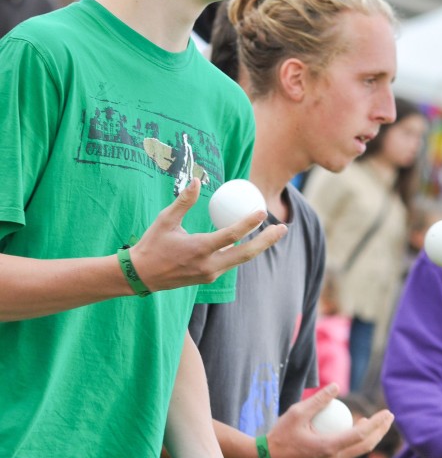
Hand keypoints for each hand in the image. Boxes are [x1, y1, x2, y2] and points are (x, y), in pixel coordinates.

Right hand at [129, 178, 286, 291]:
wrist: (142, 276)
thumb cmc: (152, 245)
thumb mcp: (165, 220)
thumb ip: (184, 201)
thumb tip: (196, 180)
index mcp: (198, 249)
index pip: (230, 236)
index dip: (248, 223)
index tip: (262, 211)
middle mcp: (208, 265)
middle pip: (246, 254)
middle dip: (267, 241)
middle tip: (283, 227)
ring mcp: (210, 273)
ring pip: (241, 259)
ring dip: (259, 246)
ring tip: (275, 232)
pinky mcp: (209, 277)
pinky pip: (231, 262)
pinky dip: (243, 250)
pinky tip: (252, 239)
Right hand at [266, 384, 393, 457]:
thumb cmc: (280, 436)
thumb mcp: (297, 412)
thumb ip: (318, 400)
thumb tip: (337, 386)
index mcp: (329, 447)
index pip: (361, 435)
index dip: (377, 423)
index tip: (387, 412)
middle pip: (366, 445)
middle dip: (381, 430)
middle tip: (389, 415)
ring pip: (359, 450)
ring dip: (372, 435)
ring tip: (379, 420)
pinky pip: (350, 450)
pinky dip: (359, 439)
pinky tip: (359, 426)